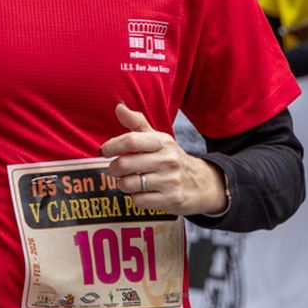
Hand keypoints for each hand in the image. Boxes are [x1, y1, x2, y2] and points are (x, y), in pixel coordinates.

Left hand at [101, 104, 226, 216]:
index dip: (112, 145)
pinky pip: (138, 200)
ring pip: (128, 184)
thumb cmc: (171, 158)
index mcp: (162, 142)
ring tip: (132, 181)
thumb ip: (137, 123)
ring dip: (124, 184)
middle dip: (114, 169)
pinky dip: (136, 198)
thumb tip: (118, 106)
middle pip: (124, 164)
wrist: (202, 183)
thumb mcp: (158, 139)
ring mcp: (170, 181)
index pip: (130, 140)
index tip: (105, 151)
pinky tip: (144, 193)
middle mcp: (168, 160)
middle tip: (117, 170)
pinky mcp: (171, 200)